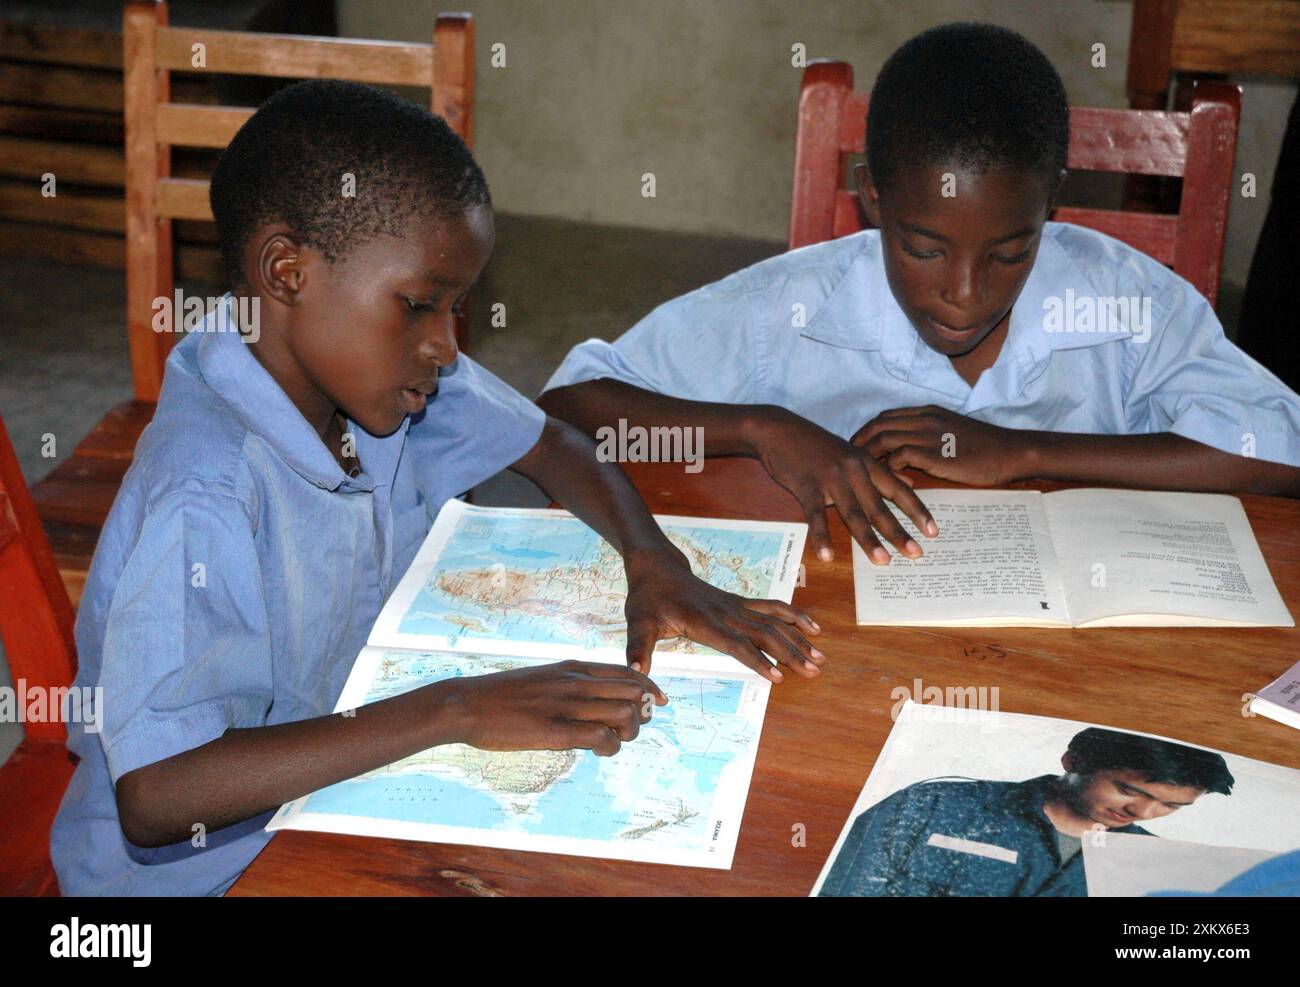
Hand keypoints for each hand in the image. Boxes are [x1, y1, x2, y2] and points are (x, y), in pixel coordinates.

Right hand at [447, 660, 667, 756]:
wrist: (467, 704)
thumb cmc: (502, 696)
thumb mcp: (543, 679)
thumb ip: (570, 685)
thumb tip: (594, 702)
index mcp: (573, 668)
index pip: (627, 671)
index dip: (649, 688)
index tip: (659, 702)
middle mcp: (575, 682)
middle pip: (633, 693)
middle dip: (642, 714)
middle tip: (629, 730)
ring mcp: (567, 705)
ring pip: (625, 715)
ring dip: (628, 733)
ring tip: (611, 743)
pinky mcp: (556, 730)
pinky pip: (602, 738)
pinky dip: (610, 748)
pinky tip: (597, 752)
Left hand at [622, 546, 823, 682]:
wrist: (657, 568)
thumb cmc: (647, 599)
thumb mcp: (638, 622)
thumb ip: (638, 648)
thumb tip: (637, 673)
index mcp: (703, 621)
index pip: (736, 643)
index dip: (757, 659)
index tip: (779, 677)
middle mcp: (725, 612)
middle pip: (765, 633)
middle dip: (791, 652)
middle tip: (814, 671)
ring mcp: (736, 606)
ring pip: (774, 621)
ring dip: (798, 638)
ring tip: (821, 656)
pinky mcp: (740, 603)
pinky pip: (773, 608)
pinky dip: (795, 617)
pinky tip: (814, 627)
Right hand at [748, 407, 936, 564]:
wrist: (781, 430)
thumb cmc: (817, 445)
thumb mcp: (853, 452)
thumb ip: (880, 470)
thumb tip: (908, 481)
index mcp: (867, 463)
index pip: (898, 490)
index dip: (917, 511)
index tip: (933, 532)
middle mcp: (853, 471)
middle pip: (879, 506)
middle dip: (899, 532)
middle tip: (916, 554)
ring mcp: (830, 479)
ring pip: (853, 513)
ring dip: (868, 539)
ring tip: (882, 561)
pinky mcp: (806, 486)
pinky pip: (815, 515)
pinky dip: (821, 537)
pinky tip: (827, 556)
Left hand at [851, 405, 1032, 485]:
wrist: (1009, 451)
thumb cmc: (983, 446)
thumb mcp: (950, 431)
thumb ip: (927, 434)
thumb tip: (905, 449)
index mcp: (927, 412)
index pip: (885, 416)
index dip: (867, 430)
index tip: (855, 445)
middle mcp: (924, 419)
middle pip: (877, 425)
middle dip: (858, 441)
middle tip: (847, 459)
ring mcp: (928, 434)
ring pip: (883, 439)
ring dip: (867, 456)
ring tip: (859, 472)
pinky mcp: (934, 453)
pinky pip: (899, 457)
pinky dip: (887, 468)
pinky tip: (884, 481)